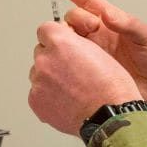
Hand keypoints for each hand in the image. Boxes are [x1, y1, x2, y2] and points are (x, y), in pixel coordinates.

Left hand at [28, 21, 141, 136]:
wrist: (110, 117)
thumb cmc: (111, 87)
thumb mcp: (98, 51)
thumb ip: (75, 45)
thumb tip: (65, 47)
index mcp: (61, 42)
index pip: (45, 29)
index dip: (55, 38)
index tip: (61, 46)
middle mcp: (45, 59)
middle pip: (41, 52)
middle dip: (53, 59)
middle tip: (71, 72)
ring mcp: (38, 81)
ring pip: (38, 73)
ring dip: (49, 78)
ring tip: (71, 90)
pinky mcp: (35, 100)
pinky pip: (37, 94)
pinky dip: (48, 97)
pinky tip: (66, 101)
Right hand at [57, 0, 146, 110]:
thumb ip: (129, 24)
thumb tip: (108, 14)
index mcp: (111, 23)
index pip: (89, 3)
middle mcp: (97, 36)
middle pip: (74, 19)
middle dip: (76, 17)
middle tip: (90, 26)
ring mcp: (89, 54)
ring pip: (67, 39)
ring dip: (67, 37)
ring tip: (78, 43)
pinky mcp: (84, 71)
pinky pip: (68, 60)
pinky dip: (64, 56)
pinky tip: (67, 58)